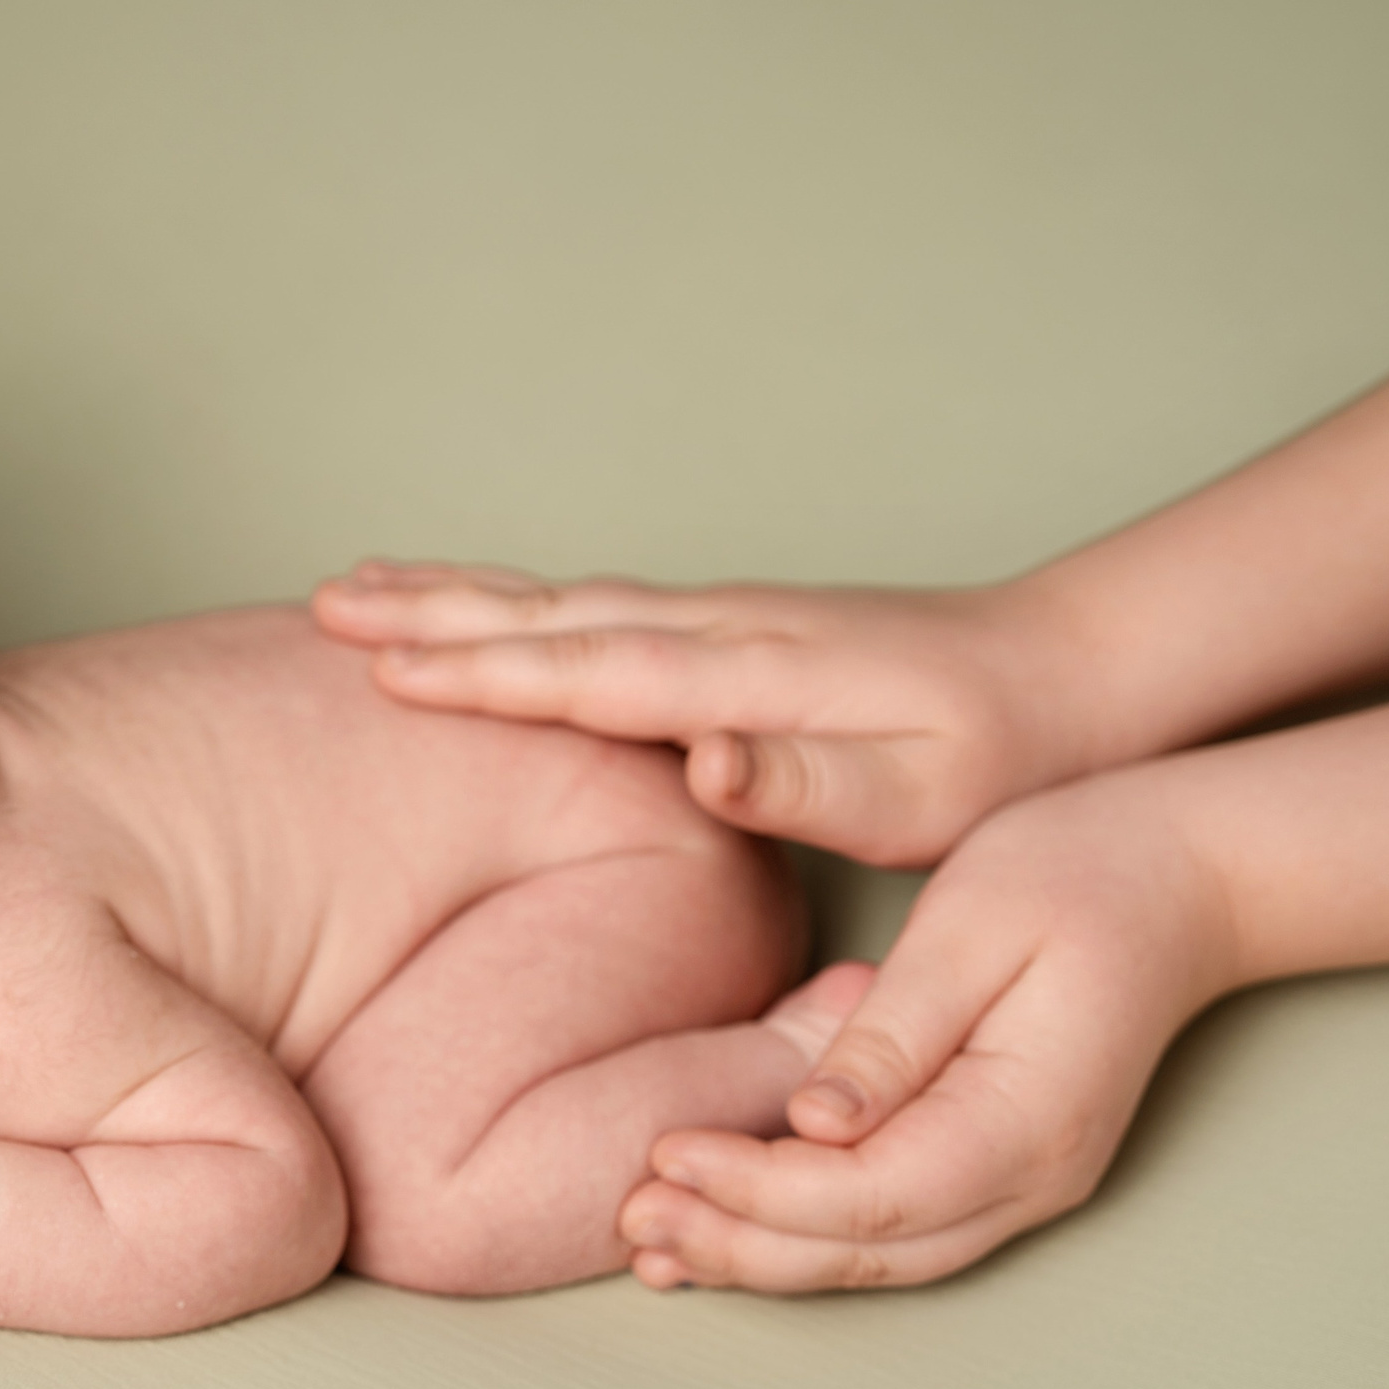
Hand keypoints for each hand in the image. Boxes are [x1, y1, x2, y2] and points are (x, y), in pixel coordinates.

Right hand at [313, 560, 1100, 866]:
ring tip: (355, 591)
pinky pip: (585, 604)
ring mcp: (716, 615)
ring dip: (453, 594)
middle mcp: (720, 626)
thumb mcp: (923, 797)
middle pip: (550, 613)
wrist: (1066, 672)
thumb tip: (701, 764)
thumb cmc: (997, 756)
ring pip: (557, 596)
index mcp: (754, 674)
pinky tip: (477, 605)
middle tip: (322, 607)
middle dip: (432, 613)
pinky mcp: (720, 625)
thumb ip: (809, 785)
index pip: (592, 672)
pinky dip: (508, 599)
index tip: (383, 672)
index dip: (484, 672)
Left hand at [611, 768, 1236, 1288]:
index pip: (875, 1193)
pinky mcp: (991, 1162)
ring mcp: (1020, 1182)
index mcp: (1029, 1117)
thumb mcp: (974, 928)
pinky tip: (723, 1225)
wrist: (1176, 878)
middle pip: (868, 1250)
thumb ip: (895, 1035)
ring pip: (876, 1256)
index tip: (666, 1153)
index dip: (761, 1188)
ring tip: (653, 1241)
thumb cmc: (1075, 875)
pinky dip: (801, 1234)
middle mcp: (1031, 1176)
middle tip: (632, 1219)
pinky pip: (889, 1225)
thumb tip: (814, 1122)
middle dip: (743, 1242)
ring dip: (761, 1255)